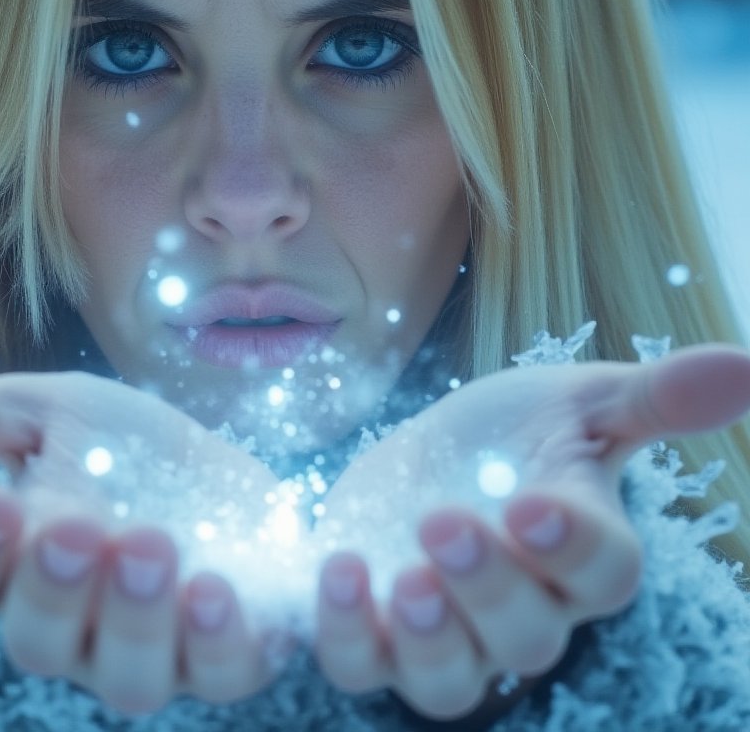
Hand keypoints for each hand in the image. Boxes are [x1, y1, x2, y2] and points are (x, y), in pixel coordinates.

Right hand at [0, 371, 282, 713]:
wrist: (223, 464)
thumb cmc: (126, 444)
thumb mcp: (57, 410)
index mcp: (19, 564)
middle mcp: (74, 623)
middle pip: (38, 639)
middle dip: (52, 588)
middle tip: (73, 528)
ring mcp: (151, 649)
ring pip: (125, 676)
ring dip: (134, 617)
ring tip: (150, 546)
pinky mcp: (225, 653)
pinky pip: (217, 671)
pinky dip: (215, 641)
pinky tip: (215, 589)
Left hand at [311, 344, 749, 720]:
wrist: (429, 457)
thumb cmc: (510, 431)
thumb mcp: (575, 400)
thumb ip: (651, 397)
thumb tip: (744, 365)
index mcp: (579, 553)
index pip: (603, 575)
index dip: (575, 547)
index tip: (533, 503)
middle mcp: (522, 612)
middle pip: (526, 637)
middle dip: (488, 587)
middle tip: (444, 525)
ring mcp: (446, 633)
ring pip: (450, 680)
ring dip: (426, 638)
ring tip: (397, 577)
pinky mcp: (377, 632)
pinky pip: (365, 664)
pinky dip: (348, 632)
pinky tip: (336, 571)